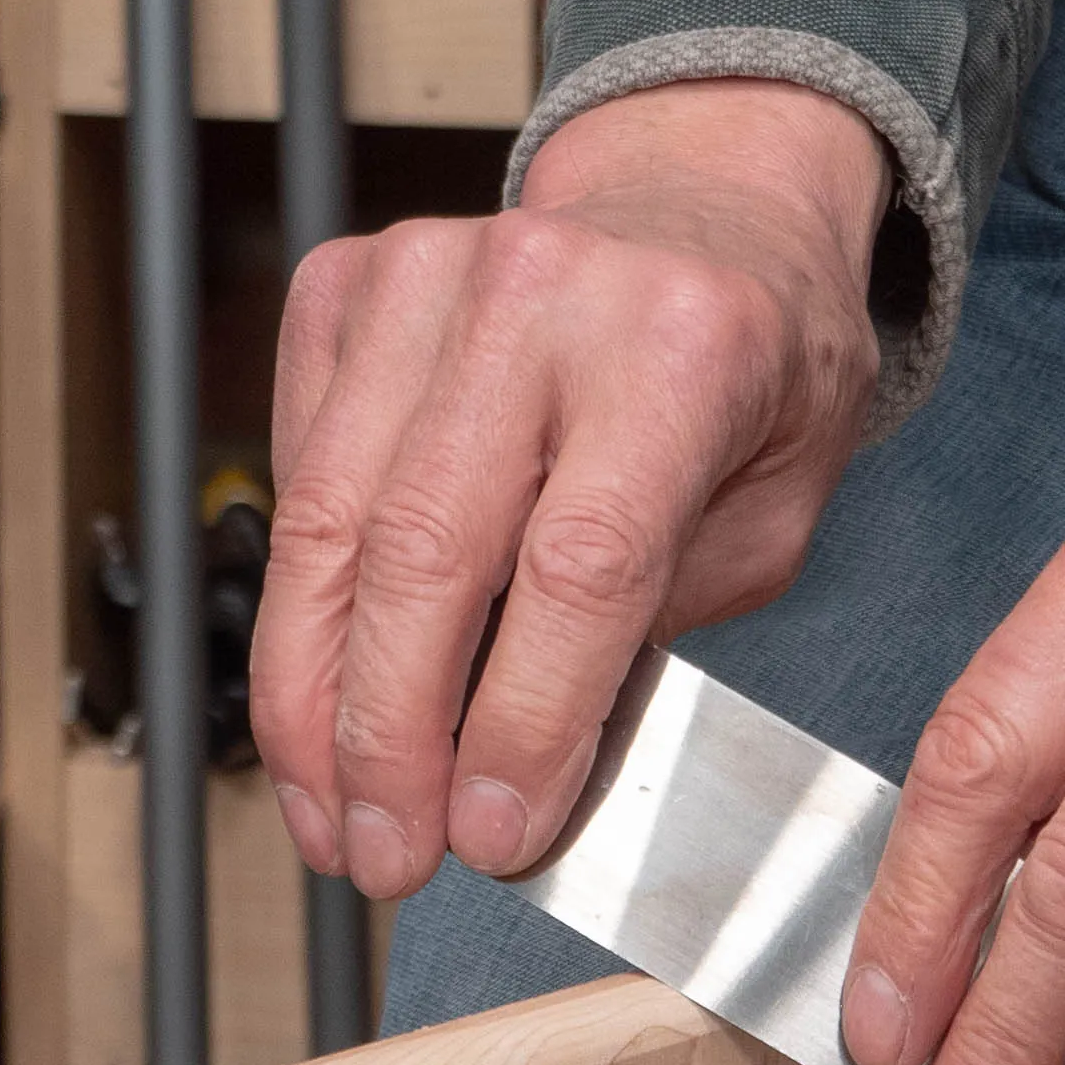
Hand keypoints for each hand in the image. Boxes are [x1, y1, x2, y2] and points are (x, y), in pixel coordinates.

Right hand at [256, 78, 890, 897]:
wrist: (703, 208)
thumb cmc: (748, 372)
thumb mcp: (768, 519)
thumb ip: (654, 638)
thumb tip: (517, 783)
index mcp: (682, 348)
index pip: (580, 566)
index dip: (520, 721)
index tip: (489, 836)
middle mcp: (544, 292)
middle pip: (423, 551)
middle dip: (386, 737)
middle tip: (383, 855)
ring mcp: (427, 276)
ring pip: (325, 524)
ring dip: (310, 697)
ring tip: (330, 812)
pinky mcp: (345, 286)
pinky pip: (296, 476)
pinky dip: (298, 603)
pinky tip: (321, 692)